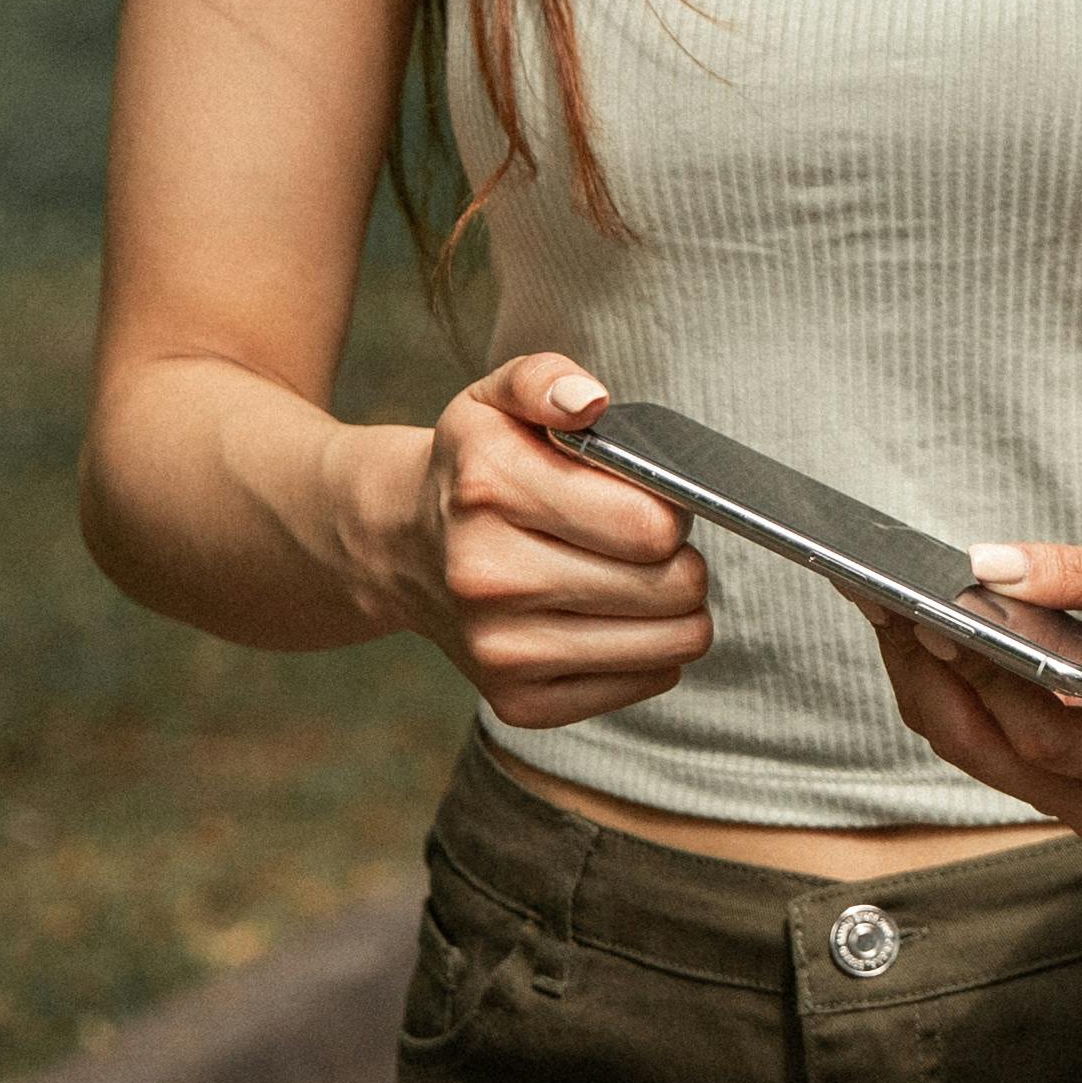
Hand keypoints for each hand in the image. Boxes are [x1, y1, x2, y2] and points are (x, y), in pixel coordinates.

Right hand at [362, 356, 709, 725]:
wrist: (400, 546)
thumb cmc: (474, 469)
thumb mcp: (495, 400)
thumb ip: (545, 379)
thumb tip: (588, 402)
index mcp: (489, 489)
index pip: (648, 524)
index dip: (671, 508)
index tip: (648, 501)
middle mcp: (486, 576)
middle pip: (670, 586)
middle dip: (681, 559)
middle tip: (646, 543)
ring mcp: (500, 650)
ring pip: (671, 641)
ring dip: (675, 609)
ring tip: (636, 578)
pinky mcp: (519, 703)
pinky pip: (648, 682)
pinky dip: (650, 651)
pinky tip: (611, 618)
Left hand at [864, 535, 1081, 846]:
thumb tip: (985, 567)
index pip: (1045, 735)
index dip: (982, 680)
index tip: (929, 619)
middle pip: (988, 747)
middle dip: (928, 675)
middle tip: (883, 601)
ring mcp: (1078, 800)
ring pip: (970, 747)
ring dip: (924, 678)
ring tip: (889, 606)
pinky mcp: (1050, 784)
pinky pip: (977, 740)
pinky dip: (945, 686)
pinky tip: (921, 632)